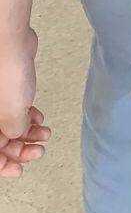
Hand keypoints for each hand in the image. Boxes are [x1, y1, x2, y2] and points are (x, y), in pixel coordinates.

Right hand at [0, 28, 50, 177]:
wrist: (10, 43)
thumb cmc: (6, 77)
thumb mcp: (11, 116)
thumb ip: (13, 134)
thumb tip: (17, 137)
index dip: (2, 165)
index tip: (19, 169)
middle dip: (19, 149)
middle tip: (38, 151)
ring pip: (8, 125)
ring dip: (27, 133)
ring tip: (45, 134)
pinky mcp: (5, 88)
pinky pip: (15, 109)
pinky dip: (27, 116)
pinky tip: (40, 117)